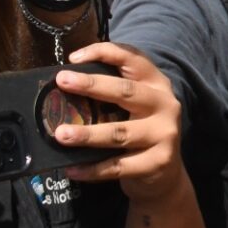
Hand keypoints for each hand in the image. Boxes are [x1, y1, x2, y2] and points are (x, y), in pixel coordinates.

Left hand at [54, 43, 192, 206]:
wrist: (166, 174)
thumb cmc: (141, 133)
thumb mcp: (135, 107)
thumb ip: (112, 95)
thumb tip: (66, 86)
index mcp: (157, 84)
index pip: (134, 59)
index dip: (105, 52)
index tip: (74, 58)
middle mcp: (165, 104)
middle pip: (127, 91)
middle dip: (92, 85)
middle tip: (62, 81)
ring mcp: (164, 134)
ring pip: (120, 133)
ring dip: (88, 134)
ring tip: (61, 134)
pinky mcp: (158, 162)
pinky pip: (118, 166)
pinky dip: (92, 169)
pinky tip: (72, 169)